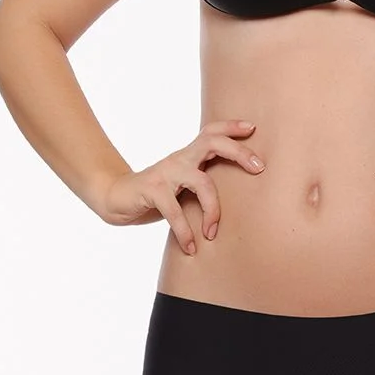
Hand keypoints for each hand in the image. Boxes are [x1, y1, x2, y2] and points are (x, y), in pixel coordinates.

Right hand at [99, 118, 264, 252]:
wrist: (115, 198)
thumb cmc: (156, 195)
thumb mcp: (182, 187)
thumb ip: (202, 187)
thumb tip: (239, 202)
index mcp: (188, 156)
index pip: (211, 132)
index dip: (231, 127)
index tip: (253, 127)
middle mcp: (179, 159)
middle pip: (212, 143)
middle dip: (239, 152)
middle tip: (259, 168)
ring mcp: (166, 172)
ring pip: (202, 181)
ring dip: (213, 209)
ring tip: (213, 232)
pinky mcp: (153, 190)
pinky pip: (175, 211)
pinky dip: (185, 232)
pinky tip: (190, 247)